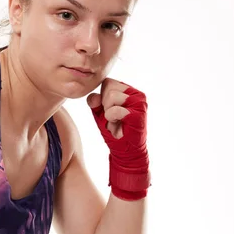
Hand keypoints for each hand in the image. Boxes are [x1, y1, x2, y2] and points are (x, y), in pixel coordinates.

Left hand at [87, 77, 149, 199]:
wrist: (124, 151)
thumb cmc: (113, 130)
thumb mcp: (99, 113)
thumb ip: (94, 101)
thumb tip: (93, 97)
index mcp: (128, 91)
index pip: (107, 82)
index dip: (101, 97)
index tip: (107, 110)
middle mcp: (136, 94)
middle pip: (109, 87)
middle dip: (104, 104)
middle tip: (112, 118)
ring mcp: (140, 103)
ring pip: (111, 96)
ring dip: (108, 112)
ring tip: (116, 121)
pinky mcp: (139, 114)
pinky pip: (116, 110)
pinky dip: (112, 118)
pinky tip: (119, 125)